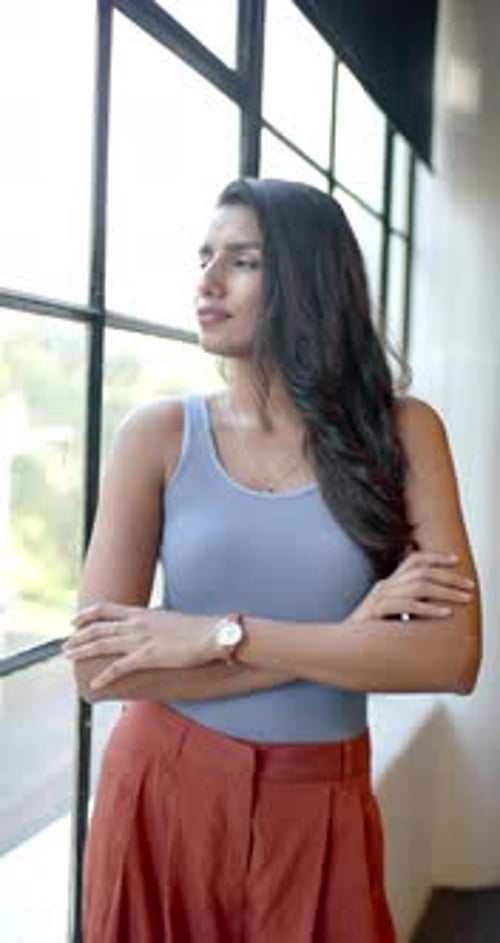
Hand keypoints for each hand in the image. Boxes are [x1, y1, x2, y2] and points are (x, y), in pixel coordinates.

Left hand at [62, 603, 218, 689]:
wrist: (212, 634)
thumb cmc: (197, 629)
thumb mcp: (170, 621)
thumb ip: (155, 624)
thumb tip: (150, 630)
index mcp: (143, 613)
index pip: (107, 608)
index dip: (88, 613)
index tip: (74, 619)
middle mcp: (137, 623)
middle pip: (99, 626)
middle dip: (78, 635)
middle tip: (65, 644)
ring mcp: (140, 639)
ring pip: (102, 643)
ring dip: (82, 650)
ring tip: (68, 657)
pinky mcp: (147, 656)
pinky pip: (119, 667)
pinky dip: (104, 676)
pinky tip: (94, 684)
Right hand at [349, 551, 474, 623]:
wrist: (343, 647)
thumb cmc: (372, 635)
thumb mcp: (393, 615)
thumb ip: (409, 605)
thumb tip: (436, 603)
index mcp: (389, 583)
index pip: (414, 559)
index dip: (435, 557)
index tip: (456, 561)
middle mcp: (385, 586)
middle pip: (422, 572)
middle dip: (449, 578)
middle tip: (468, 587)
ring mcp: (380, 597)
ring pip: (418, 586)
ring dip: (445, 592)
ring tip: (463, 600)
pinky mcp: (377, 612)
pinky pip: (407, 605)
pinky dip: (429, 608)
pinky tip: (445, 613)